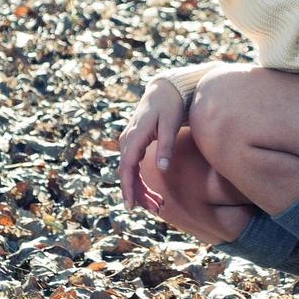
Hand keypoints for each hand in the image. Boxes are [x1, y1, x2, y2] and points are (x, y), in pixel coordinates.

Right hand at [116, 79, 183, 212]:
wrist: (164, 90)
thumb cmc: (169, 105)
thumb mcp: (170, 123)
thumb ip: (166, 146)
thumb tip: (163, 168)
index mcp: (135, 135)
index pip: (127, 166)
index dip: (128, 187)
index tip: (131, 206)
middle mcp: (128, 139)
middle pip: (128, 173)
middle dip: (139, 194)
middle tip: (157, 209)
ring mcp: (129, 142)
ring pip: (130, 172)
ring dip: (141, 190)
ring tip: (159, 205)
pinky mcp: (134, 144)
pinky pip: (133, 167)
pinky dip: (141, 181)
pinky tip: (151, 194)